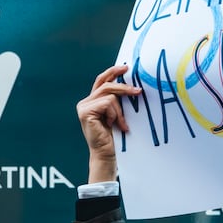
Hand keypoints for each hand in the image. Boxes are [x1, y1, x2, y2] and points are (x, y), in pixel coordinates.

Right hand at [76, 65, 141, 182]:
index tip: (126, 68)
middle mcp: (85, 102)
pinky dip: (114, 114)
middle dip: (124, 87)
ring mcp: (83, 107)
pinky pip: (107, 103)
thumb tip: (132, 85)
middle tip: (138, 91)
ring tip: (120, 123)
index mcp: (91, 101)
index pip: (101, 80)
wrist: (106, 154)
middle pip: (106, 84)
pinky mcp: (85, 112)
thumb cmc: (114, 136)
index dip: (112, 72)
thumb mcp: (117, 114)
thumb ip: (117, 100)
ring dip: (119, 110)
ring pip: (109, 95)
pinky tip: (112, 125)